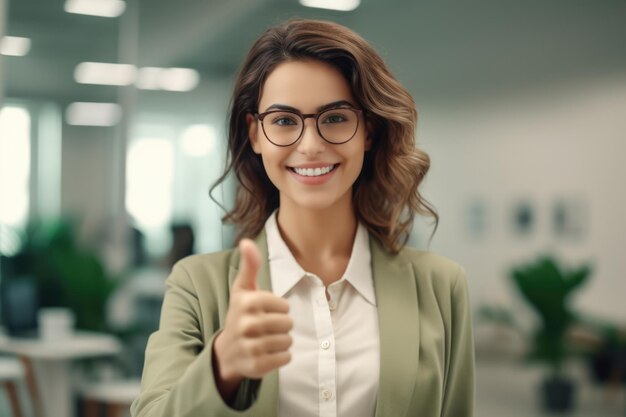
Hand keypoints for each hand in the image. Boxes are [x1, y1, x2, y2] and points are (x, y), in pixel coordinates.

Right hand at [213, 238, 292, 388]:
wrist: (226, 353)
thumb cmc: (239, 315)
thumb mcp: (242, 290)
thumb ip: (249, 265)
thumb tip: (246, 241)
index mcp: (245, 303)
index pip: (283, 305)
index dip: (280, 309)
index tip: (267, 311)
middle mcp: (245, 325)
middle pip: (288, 323)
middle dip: (282, 326)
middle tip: (267, 328)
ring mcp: (250, 347)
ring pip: (287, 341)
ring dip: (282, 341)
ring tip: (267, 339)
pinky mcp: (256, 366)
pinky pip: (285, 358)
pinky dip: (282, 356)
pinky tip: (268, 353)